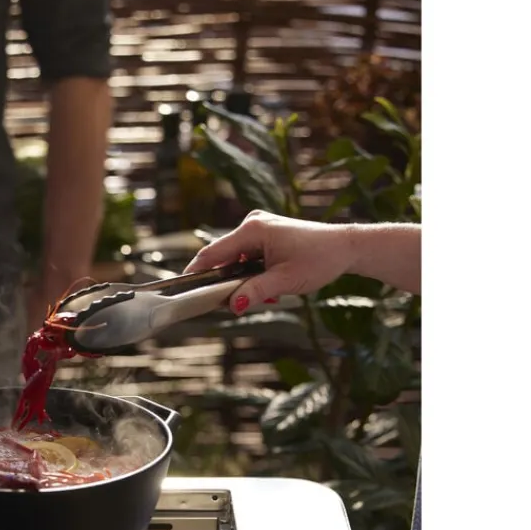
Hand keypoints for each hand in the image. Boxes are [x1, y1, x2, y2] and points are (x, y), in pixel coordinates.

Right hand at [184, 211, 358, 313]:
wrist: (346, 247)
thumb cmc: (319, 259)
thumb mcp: (284, 281)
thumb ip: (255, 292)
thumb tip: (232, 305)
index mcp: (252, 229)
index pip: (212, 254)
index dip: (196, 273)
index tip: (184, 291)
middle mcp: (251, 223)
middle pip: (223, 258)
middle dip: (226, 283)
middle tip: (233, 304)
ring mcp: (258, 227)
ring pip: (235, 260)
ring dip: (243, 281)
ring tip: (265, 294)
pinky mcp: (265, 234)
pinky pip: (247, 257)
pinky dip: (252, 273)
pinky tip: (269, 285)